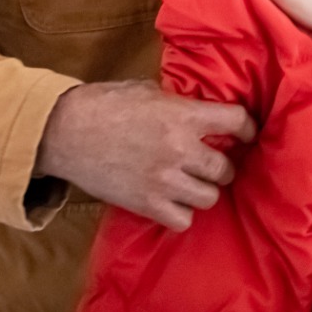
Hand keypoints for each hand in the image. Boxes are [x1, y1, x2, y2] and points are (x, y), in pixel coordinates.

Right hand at [36, 80, 255, 230]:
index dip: (246, 128)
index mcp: (183, 115)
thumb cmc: (102, 104)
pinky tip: (172, 201)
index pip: (237, 121)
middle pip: (226, 169)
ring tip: (190, 183)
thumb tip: (197, 110)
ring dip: (203, 190)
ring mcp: (165, 180)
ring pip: (210, 197)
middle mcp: (180, 149)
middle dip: (223, 166)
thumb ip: (177, 103)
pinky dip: (181, 213)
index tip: (245, 133)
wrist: (64, 132)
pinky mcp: (147, 204)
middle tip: (212, 163)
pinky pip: (184, 220)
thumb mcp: (146, 90)